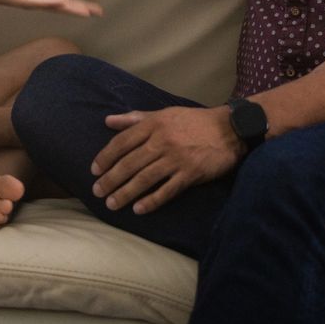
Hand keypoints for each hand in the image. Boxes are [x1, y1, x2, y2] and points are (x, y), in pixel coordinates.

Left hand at [89, 106, 242, 213]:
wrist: (230, 128)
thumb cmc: (193, 121)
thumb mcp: (164, 113)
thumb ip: (135, 118)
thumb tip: (108, 121)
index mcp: (154, 124)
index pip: (122, 142)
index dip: (106, 157)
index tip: (94, 170)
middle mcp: (162, 140)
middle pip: (130, 163)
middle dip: (111, 179)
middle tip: (97, 192)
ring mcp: (176, 158)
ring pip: (145, 178)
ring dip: (126, 192)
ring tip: (112, 204)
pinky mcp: (191, 173)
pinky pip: (167, 190)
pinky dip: (152, 201)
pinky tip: (139, 209)